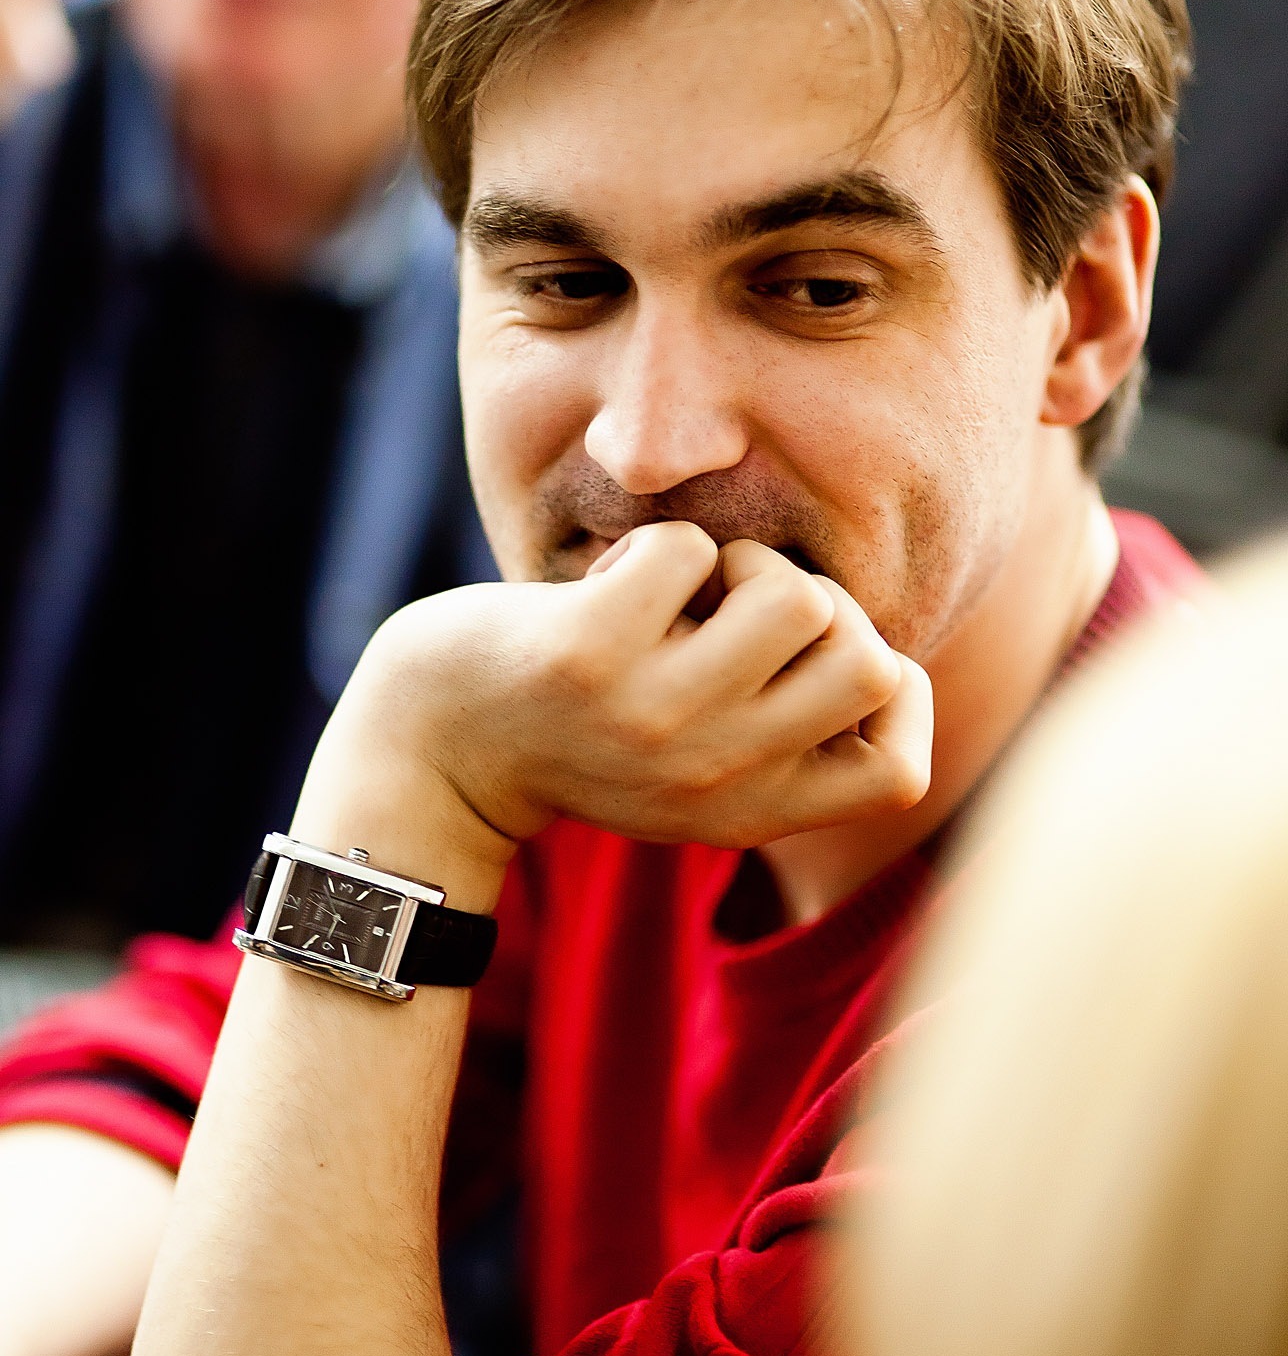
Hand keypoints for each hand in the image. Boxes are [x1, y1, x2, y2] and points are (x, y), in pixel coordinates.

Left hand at [292, 523, 932, 895]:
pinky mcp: (589, 653)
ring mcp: (654, 717)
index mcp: (752, 812)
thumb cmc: (578, 736)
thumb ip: (776, 734)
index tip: (824, 664)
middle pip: (869, 662)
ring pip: (796, 595)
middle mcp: (715, 778)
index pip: (899, 772)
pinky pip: (688, 547)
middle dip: (820, 604)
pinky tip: (603, 586)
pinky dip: (651, 543)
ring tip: (676, 591)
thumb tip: (873, 643)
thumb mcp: (691, 774)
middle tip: (740, 610)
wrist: (430, 752)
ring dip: (740, 562)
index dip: (896, 696)